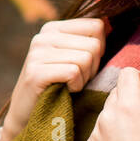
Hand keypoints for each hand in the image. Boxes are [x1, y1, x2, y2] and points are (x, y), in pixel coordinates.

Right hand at [0, 17, 107, 140]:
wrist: (29, 116)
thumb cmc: (59, 86)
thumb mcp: (72, 57)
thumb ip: (87, 40)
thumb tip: (110, 24)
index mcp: (53, 28)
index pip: (97, 26)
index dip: (99, 50)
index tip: (84, 65)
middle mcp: (43, 36)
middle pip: (94, 45)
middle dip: (92, 67)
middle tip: (75, 79)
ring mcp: (37, 53)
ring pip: (86, 58)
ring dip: (84, 78)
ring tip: (69, 85)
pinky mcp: (36, 72)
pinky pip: (73, 72)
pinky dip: (75, 86)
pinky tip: (64, 91)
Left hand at [83, 66, 139, 140]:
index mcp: (128, 106)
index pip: (127, 74)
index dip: (138, 79)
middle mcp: (107, 115)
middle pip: (115, 92)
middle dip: (127, 99)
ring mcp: (94, 132)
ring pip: (106, 113)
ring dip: (116, 118)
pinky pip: (98, 132)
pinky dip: (107, 136)